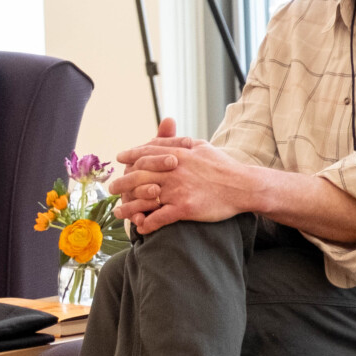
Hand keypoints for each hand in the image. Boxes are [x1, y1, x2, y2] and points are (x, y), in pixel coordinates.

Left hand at [112, 135, 255, 233]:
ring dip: (129, 206)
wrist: (244, 186)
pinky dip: (147, 223)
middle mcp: (174, 170)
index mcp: (177, 154)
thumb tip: (166, 127)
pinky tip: (140, 228)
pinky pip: (159, 217)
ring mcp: (178, 190)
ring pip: (144, 197)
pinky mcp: (184, 208)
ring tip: (118, 212)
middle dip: (122, 182)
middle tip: (111, 188)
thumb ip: (179, 139)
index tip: (120, 158)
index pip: (146, 153)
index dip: (130, 156)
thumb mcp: (201, 145)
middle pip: (139, 174)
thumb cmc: (223, 166)